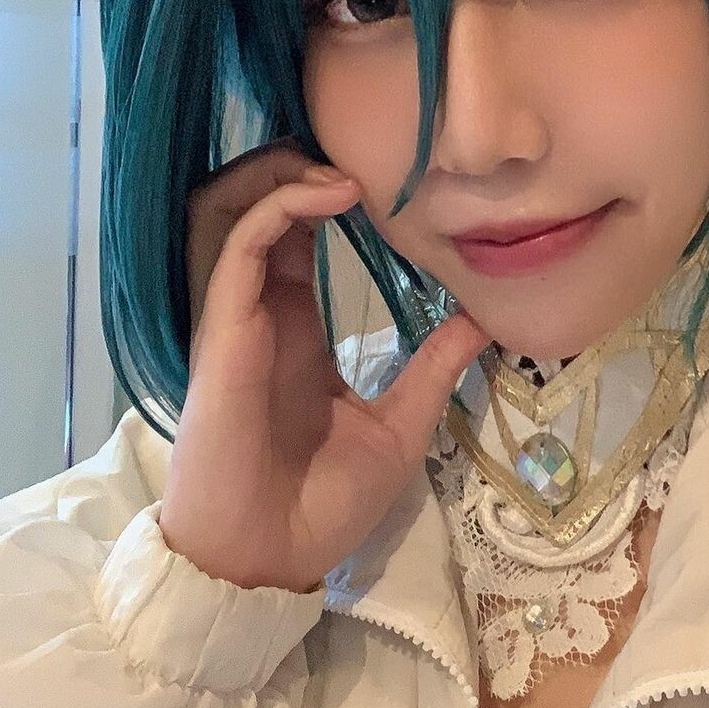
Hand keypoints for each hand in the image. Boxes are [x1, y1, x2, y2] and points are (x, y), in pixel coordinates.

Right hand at [159, 138, 489, 592]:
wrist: (270, 560)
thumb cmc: (321, 503)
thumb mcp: (398, 426)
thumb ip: (434, 369)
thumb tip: (483, 321)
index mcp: (292, 325)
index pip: (294, 232)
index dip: (323, 189)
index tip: (380, 168)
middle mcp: (259, 308)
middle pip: (257, 203)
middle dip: (297, 162)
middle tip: (358, 146)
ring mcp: (237, 315)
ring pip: (236, 208)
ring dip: (284, 171)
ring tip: (345, 164)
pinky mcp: (224, 328)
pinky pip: (242, 244)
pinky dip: (283, 205)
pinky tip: (335, 193)